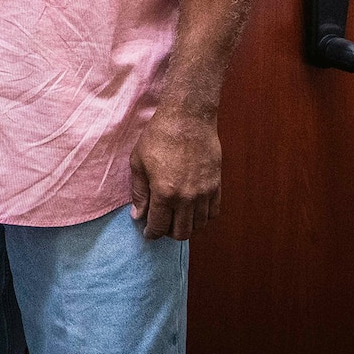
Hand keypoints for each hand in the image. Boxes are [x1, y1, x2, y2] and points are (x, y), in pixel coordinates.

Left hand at [129, 108, 221, 240]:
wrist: (188, 119)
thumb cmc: (158, 137)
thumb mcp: (138, 163)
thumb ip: (138, 192)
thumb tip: (138, 215)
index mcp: (164, 193)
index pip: (158, 226)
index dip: (151, 233)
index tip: (148, 232)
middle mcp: (187, 198)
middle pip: (181, 232)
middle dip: (168, 233)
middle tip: (160, 226)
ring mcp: (204, 193)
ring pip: (198, 225)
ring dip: (186, 227)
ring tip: (175, 218)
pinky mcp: (216, 186)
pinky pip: (213, 213)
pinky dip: (203, 218)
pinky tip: (192, 212)